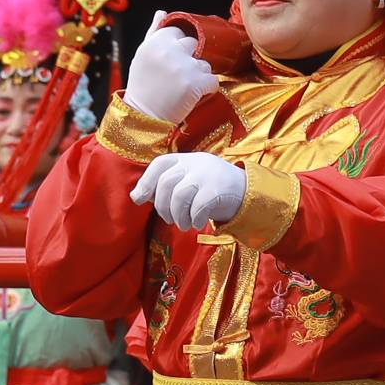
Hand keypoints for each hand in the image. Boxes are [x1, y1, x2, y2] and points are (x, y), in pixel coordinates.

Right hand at [123, 21, 217, 128]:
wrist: (143, 117)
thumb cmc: (142, 87)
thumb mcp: (141, 55)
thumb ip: (153, 32)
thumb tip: (162, 13)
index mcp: (155, 42)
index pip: (178, 32)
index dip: (178, 46)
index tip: (173, 59)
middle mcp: (169, 51)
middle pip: (194, 45)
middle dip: (190, 58)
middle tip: (179, 75)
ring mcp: (184, 67)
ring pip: (205, 63)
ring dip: (199, 75)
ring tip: (183, 87)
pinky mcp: (196, 84)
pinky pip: (213, 80)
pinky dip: (207, 89)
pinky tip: (193, 95)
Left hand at [130, 153, 246, 230]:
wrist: (248, 191)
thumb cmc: (212, 189)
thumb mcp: (190, 179)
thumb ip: (167, 185)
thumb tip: (136, 196)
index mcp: (186, 159)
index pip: (160, 164)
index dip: (146, 181)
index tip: (139, 199)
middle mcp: (195, 163)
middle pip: (166, 183)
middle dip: (163, 206)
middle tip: (169, 220)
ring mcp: (207, 174)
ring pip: (180, 196)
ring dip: (178, 216)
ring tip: (184, 225)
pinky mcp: (218, 189)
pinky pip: (198, 207)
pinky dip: (195, 219)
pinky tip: (198, 224)